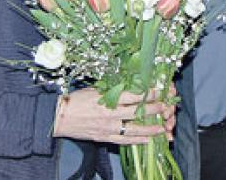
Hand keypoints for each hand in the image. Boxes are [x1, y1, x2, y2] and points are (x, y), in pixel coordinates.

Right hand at [53, 87, 170, 144]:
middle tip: (165, 107)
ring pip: (134, 129)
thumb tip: (129, 84)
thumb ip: (112, 89)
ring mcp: (108, 128)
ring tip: (161, 128)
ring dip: (149, 129)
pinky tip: (147, 140)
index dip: (149, 94)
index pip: (134, 96)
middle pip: (137, 112)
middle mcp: (111, 114)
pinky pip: (124, 140)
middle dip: (153, 109)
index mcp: (108, 99)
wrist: (60, 117)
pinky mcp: (104, 137)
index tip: (159, 91)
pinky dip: (136, 140)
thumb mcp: (95, 89)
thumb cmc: (76, 100)